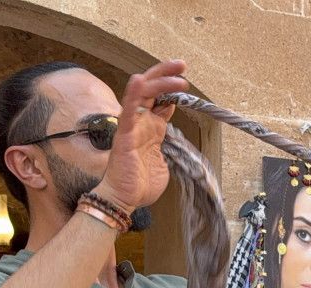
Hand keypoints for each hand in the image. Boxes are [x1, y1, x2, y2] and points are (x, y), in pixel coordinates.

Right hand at [94, 60, 189, 213]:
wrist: (126, 200)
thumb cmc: (140, 184)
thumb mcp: (162, 160)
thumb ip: (166, 145)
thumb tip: (173, 138)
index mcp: (151, 128)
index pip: (161, 99)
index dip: (172, 88)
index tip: (185, 79)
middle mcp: (141, 123)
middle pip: (151, 89)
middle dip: (167, 74)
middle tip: (183, 65)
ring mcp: (132, 127)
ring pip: (143, 94)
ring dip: (160, 82)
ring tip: (180, 76)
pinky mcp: (125, 135)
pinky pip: (127, 111)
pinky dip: (132, 95)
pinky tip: (138, 81)